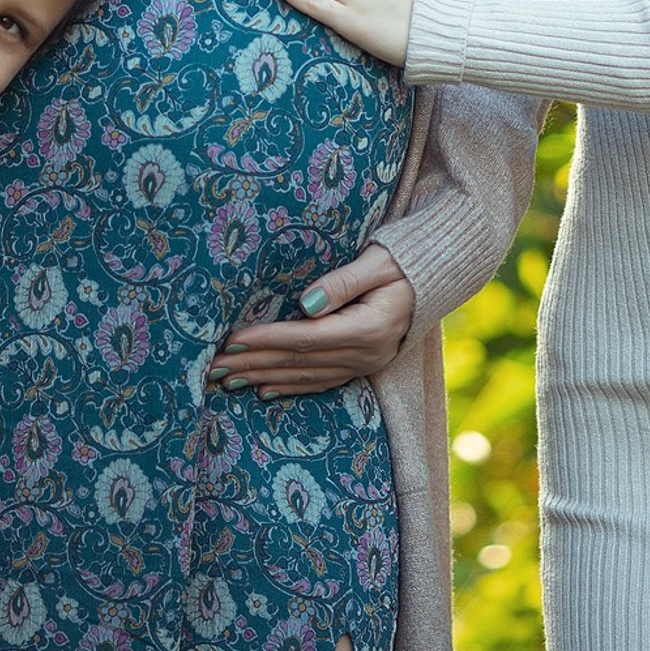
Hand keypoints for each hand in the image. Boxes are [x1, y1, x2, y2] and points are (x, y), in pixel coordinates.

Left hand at [212, 242, 416, 398]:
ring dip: (263, 377)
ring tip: (228, 379)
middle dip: (253, 364)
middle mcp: (365, 355)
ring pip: (304, 376)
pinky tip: (264, 389)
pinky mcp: (362, 366)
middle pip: (299, 362)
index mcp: (367, 329)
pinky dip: (289, 386)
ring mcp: (364, 365)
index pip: (305, 338)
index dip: (267, 340)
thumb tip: (305, 302)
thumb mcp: (378, 262)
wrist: (436, 279)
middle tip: (213, 367)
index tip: (232, 340)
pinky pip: (319, 382)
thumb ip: (342, 282)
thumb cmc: (405, 261)